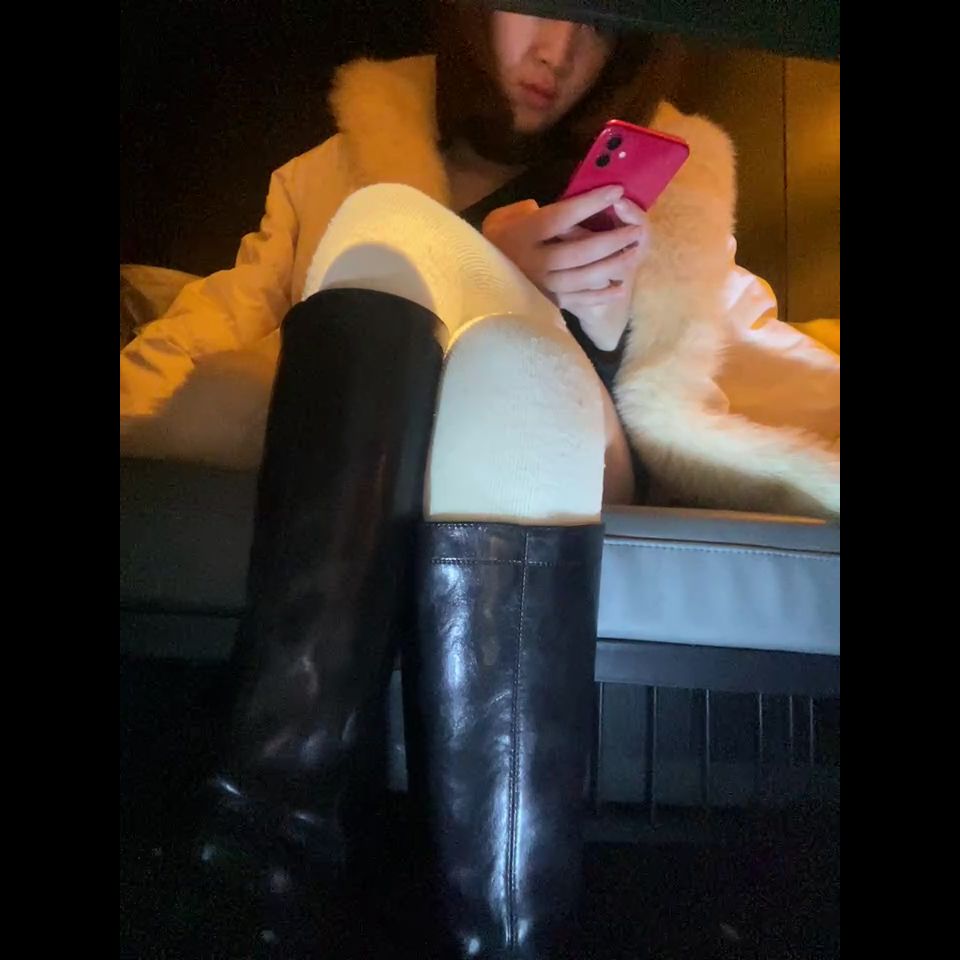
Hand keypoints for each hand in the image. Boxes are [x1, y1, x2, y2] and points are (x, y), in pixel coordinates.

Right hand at [482, 187, 648, 350]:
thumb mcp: (502, 220)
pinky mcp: (548, 304)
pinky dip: (602, 295)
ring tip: (633, 254)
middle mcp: (534, 262)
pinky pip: (580, 300)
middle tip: (635, 230)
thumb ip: (528, 211)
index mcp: (523, 235)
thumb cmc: (494, 245)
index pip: (562, 217)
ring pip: (585, 277)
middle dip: (612, 240)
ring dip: (613, 265)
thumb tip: (558, 206)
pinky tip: (620, 287)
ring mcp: (543, 286)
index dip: (591, 203)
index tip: (616, 191)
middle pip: (581, 251)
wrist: (475, 284)